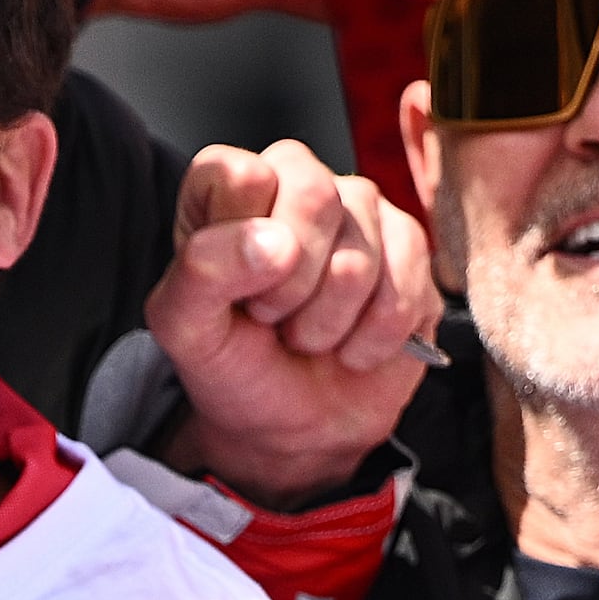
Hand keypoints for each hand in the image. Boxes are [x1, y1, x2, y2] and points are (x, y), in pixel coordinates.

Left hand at [149, 141, 442, 506]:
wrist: (296, 426)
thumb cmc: (236, 366)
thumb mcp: (187, 331)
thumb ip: (201, 274)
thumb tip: (273, 242)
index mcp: (229, 189)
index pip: (241, 174)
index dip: (242, 242)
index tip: (237, 290)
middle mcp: (298, 182)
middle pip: (315, 195)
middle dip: (292, 285)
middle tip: (275, 318)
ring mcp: (361, 211)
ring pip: (360, 255)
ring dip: (329, 322)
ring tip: (310, 336)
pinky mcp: (410, 248)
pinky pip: (406, 284)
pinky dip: (374, 337)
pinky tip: (353, 346)